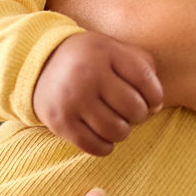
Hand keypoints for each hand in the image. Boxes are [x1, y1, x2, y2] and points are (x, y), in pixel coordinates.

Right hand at [33, 32, 163, 154]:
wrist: (39, 64)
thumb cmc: (89, 60)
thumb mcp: (114, 49)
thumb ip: (141, 64)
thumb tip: (156, 103)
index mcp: (106, 53)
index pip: (144, 78)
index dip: (155, 95)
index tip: (153, 101)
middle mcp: (88, 75)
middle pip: (133, 108)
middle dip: (139, 115)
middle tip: (132, 113)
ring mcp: (72, 100)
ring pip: (116, 130)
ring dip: (123, 132)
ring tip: (118, 124)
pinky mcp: (60, 122)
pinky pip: (94, 146)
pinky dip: (105, 146)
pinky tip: (105, 137)